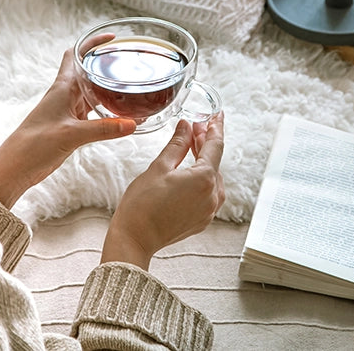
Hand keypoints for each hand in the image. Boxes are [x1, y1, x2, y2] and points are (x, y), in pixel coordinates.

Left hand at [0, 43, 135, 207]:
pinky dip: (109, 112)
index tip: (111, 38)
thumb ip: (103, 129)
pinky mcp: (71, 126)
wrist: (15, 167)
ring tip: (132, 86)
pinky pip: (94, 113)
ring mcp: (69, 110)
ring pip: (93, 92)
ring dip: (109, 88)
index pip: (76, 54)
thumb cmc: (34, 145)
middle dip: (107, 64)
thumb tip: (132, 124)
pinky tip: (122, 117)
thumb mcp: (71, 134)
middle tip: (129, 63)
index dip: (92, 42)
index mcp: (62, 88)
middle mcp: (66, 95)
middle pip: (88, 71)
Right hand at [101, 111, 225, 269]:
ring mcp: (209, 210)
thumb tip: (186, 126)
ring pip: (212, 177)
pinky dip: (201, 178)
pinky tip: (190, 170)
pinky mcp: (203, 219)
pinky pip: (208, 192)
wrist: (135, 239)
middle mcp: (213, 195)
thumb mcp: (159, 166)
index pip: (216, 145)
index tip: (218, 115)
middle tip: (196, 125)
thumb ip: (178, 144)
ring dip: (203, 160)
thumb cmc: (142, 205)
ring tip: (192, 145)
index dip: (216, 127)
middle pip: (214, 161)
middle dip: (205, 142)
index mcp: (204, 179)